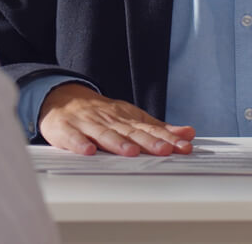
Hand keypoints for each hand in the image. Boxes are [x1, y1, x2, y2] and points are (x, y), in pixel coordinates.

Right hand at [39, 83, 195, 156]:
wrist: (63, 99)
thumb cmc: (102, 115)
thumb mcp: (131, 118)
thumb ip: (159, 129)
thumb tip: (188, 133)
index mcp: (126, 118)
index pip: (150, 129)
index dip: (168, 138)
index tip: (184, 146)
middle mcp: (110, 120)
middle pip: (131, 132)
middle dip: (149, 141)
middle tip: (165, 150)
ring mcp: (88, 124)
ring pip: (104, 134)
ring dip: (118, 143)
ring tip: (131, 152)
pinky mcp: (66, 130)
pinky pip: (73, 137)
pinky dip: (79, 144)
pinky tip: (88, 151)